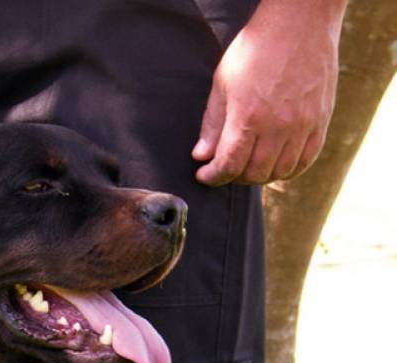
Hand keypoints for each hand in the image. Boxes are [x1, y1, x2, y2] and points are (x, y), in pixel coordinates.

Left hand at [192, 1, 345, 185]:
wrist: (298, 25)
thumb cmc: (256, 49)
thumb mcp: (223, 83)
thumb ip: (213, 123)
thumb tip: (202, 155)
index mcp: (248, 117)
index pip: (229, 164)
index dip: (213, 176)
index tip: (204, 175)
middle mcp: (278, 127)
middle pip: (255, 173)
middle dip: (234, 177)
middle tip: (224, 169)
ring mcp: (303, 126)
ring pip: (280, 171)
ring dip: (260, 176)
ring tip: (247, 167)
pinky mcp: (320, 121)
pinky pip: (306, 160)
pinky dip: (288, 169)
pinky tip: (275, 164)